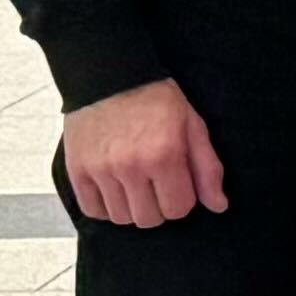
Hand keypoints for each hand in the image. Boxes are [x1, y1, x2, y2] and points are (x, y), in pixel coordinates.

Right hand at [60, 78, 226, 229]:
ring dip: (132, 208)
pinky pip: (93, 210)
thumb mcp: (192, 125)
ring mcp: (100, 171)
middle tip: (157, 185)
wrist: (109, 76)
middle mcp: (130, 167)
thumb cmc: (156, 100)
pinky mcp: (77, 170)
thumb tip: (218, 206)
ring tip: (135, 185)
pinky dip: (105, 207)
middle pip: (149, 219)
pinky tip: (114, 190)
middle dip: (159, 207)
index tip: (178, 183)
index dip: (182, 199)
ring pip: (121, 218)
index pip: (178, 209)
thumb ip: (207, 168)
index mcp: (164, 156)